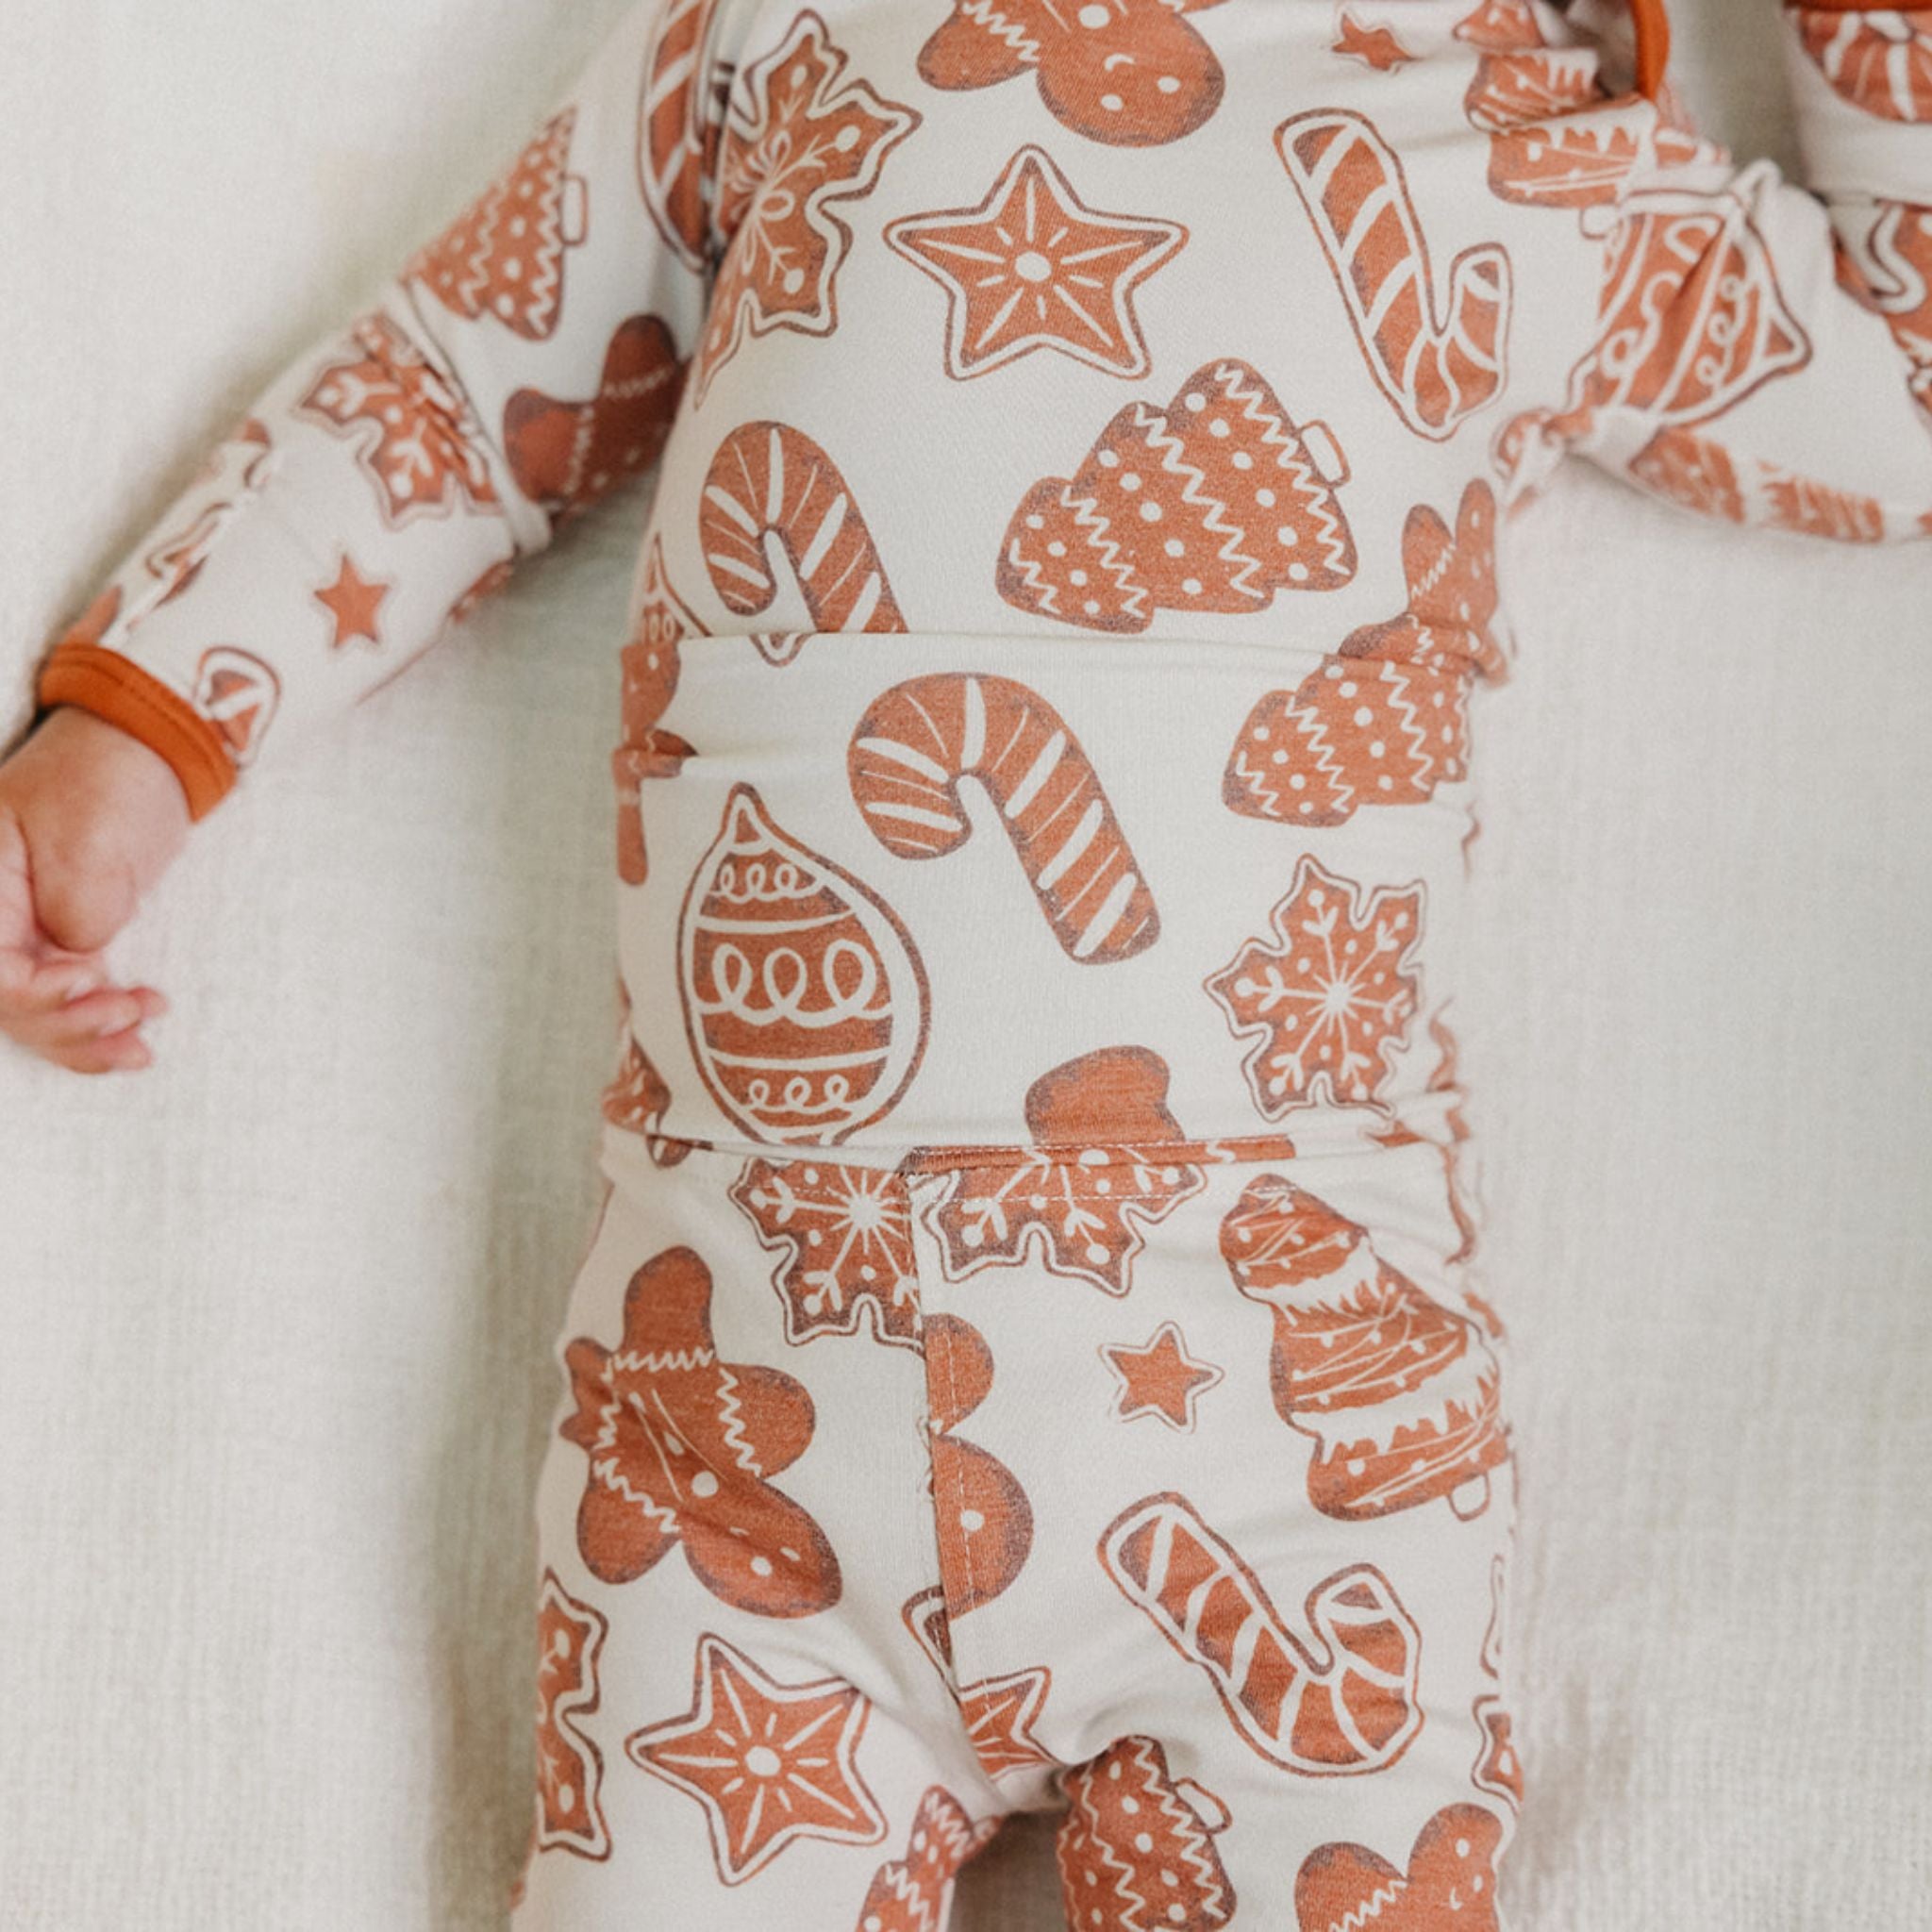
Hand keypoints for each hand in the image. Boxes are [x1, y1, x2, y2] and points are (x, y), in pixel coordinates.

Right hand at [0, 706, 191, 1072]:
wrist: (147, 755)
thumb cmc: (111, 781)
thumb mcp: (91, 842)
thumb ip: (75, 910)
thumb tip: (75, 964)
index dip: (30, 993)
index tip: (88, 981)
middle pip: (2, 1002)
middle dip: (66, 1022)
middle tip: (131, 1011)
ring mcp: (17, 932)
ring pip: (30, 1014)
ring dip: (84, 1038)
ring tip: (143, 1040)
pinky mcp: (53, 946)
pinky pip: (56, 1003)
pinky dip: (90, 1030)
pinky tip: (134, 1045)